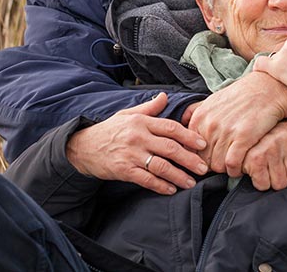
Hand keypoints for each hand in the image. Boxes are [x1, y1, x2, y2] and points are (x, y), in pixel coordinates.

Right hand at [65, 93, 207, 194]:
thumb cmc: (109, 130)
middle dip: (190, 159)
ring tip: (191, 182)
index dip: (189, 136)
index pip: (171, 128)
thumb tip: (165, 96)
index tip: (202, 145)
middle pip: (170, 148)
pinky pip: (146, 179)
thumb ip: (149, 108)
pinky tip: (171, 190)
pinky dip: (160, 186)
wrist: (82, 147)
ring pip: (161, 166)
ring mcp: (131, 155)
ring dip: (179, 175)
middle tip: (204, 168)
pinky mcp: (123, 170)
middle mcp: (138, 137)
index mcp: (142, 122)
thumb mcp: (128, 114)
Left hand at [182, 71, 286, 176]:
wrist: (267, 88)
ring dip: (225, 169)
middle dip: (213, 165)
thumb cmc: (241, 96)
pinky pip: (232, 165)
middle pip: (203, 161)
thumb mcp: (212, 99)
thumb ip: (195, 111)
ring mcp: (226, 131)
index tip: (209, 160)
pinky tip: (241, 166)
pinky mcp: (244, 137)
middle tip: (224, 164)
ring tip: (234, 165)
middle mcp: (210, 125)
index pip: (190, 150)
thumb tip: (182, 122)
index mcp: (200, 117)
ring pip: (217, 166)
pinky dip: (236, 170)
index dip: (199, 158)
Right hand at [241, 120, 286, 190]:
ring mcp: (271, 146)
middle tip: (275, 165)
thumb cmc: (269, 136)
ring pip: (280, 185)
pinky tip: (256, 169)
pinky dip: (258, 181)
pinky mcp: (255, 158)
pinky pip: (264, 185)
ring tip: (265, 166)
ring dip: (271, 180)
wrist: (237, 126)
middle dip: (285, 177)